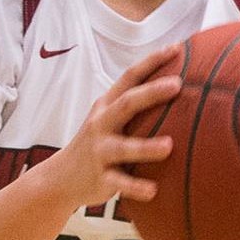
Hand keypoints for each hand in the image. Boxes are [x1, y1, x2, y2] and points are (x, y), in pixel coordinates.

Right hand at [45, 44, 182, 208]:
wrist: (59, 178)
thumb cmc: (98, 143)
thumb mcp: (109, 119)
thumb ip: (135, 105)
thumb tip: (179, 86)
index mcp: (107, 105)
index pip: (130, 77)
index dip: (152, 61)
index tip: (177, 48)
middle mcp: (102, 124)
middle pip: (126, 104)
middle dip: (151, 93)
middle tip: (177, 85)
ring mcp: (99, 151)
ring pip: (123, 147)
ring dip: (145, 147)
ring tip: (169, 146)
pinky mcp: (100, 178)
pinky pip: (119, 183)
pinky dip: (136, 187)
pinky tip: (153, 191)